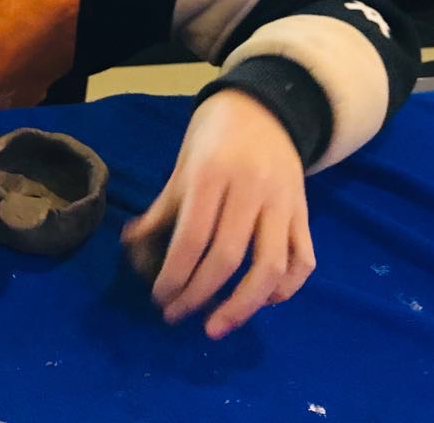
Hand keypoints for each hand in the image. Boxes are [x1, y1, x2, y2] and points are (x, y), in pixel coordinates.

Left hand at [121, 89, 314, 338]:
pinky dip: (284, 290)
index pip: (193, 237)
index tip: (159, 297)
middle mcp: (251, 190)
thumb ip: (162, 207)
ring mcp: (283, 203)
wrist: (265, 106)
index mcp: (212, 174)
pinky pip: (302, 260)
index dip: (174, 275)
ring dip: (242, 306)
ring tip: (215, 327)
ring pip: (271, 267)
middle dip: (198, 295)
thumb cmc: (214, 136)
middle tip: (174, 315)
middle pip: (228, 258)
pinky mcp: (304, 213)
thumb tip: (129, 246)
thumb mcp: (183, 164)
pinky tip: (260, 303)